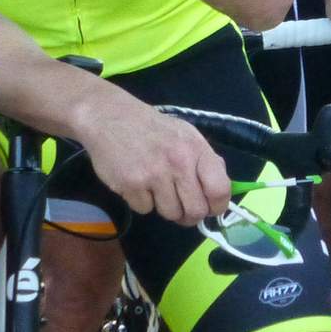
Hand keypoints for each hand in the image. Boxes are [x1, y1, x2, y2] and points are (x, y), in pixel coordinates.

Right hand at [81, 91, 231, 224]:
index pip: (220, 189)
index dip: (218, 206)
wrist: (109, 116)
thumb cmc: (151, 128)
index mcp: (195, 148)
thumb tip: (222, 190)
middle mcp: (178, 162)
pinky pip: (145, 210)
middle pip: (195, 210)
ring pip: (170, 213)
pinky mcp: (130, 185)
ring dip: (164, 207)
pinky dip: (142, 202)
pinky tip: (137, 183)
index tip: (211, 209)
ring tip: (156, 188)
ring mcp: (154, 175)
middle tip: (182, 208)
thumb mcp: (185, 134)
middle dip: (190, 215)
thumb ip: (205, 160)